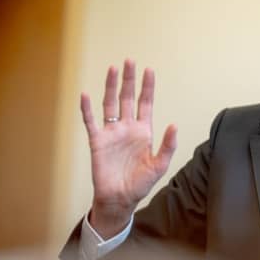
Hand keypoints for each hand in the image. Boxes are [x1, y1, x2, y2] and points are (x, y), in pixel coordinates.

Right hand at [80, 59, 176, 238]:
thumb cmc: (140, 184)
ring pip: (110, 104)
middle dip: (129, 80)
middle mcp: (127, 128)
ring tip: (113, 69)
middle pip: (127, 98)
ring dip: (111, 87)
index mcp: (144, 132)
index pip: (145, 103)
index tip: (149, 70)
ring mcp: (111, 133)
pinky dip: (87, 108)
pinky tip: (86, 94)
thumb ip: (167, 146)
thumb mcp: (159, 166)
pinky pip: (90, 121)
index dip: (147, 87)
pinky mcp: (97, 141)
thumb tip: (174, 125)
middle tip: (130, 61)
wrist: (120, 199)